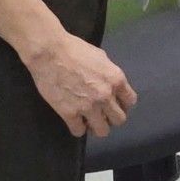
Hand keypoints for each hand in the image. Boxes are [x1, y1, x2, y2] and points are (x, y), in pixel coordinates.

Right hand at [22, 32, 137, 137]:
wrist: (49, 52)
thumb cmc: (74, 49)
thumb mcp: (100, 57)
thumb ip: (109, 74)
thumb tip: (110, 84)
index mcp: (116, 79)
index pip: (130, 101)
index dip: (123, 104)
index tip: (115, 104)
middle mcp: (106, 96)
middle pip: (119, 120)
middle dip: (111, 117)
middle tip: (101, 113)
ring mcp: (88, 107)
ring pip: (102, 131)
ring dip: (96, 126)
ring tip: (88, 120)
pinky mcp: (69, 114)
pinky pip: (79, 132)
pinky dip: (77, 127)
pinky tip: (74, 120)